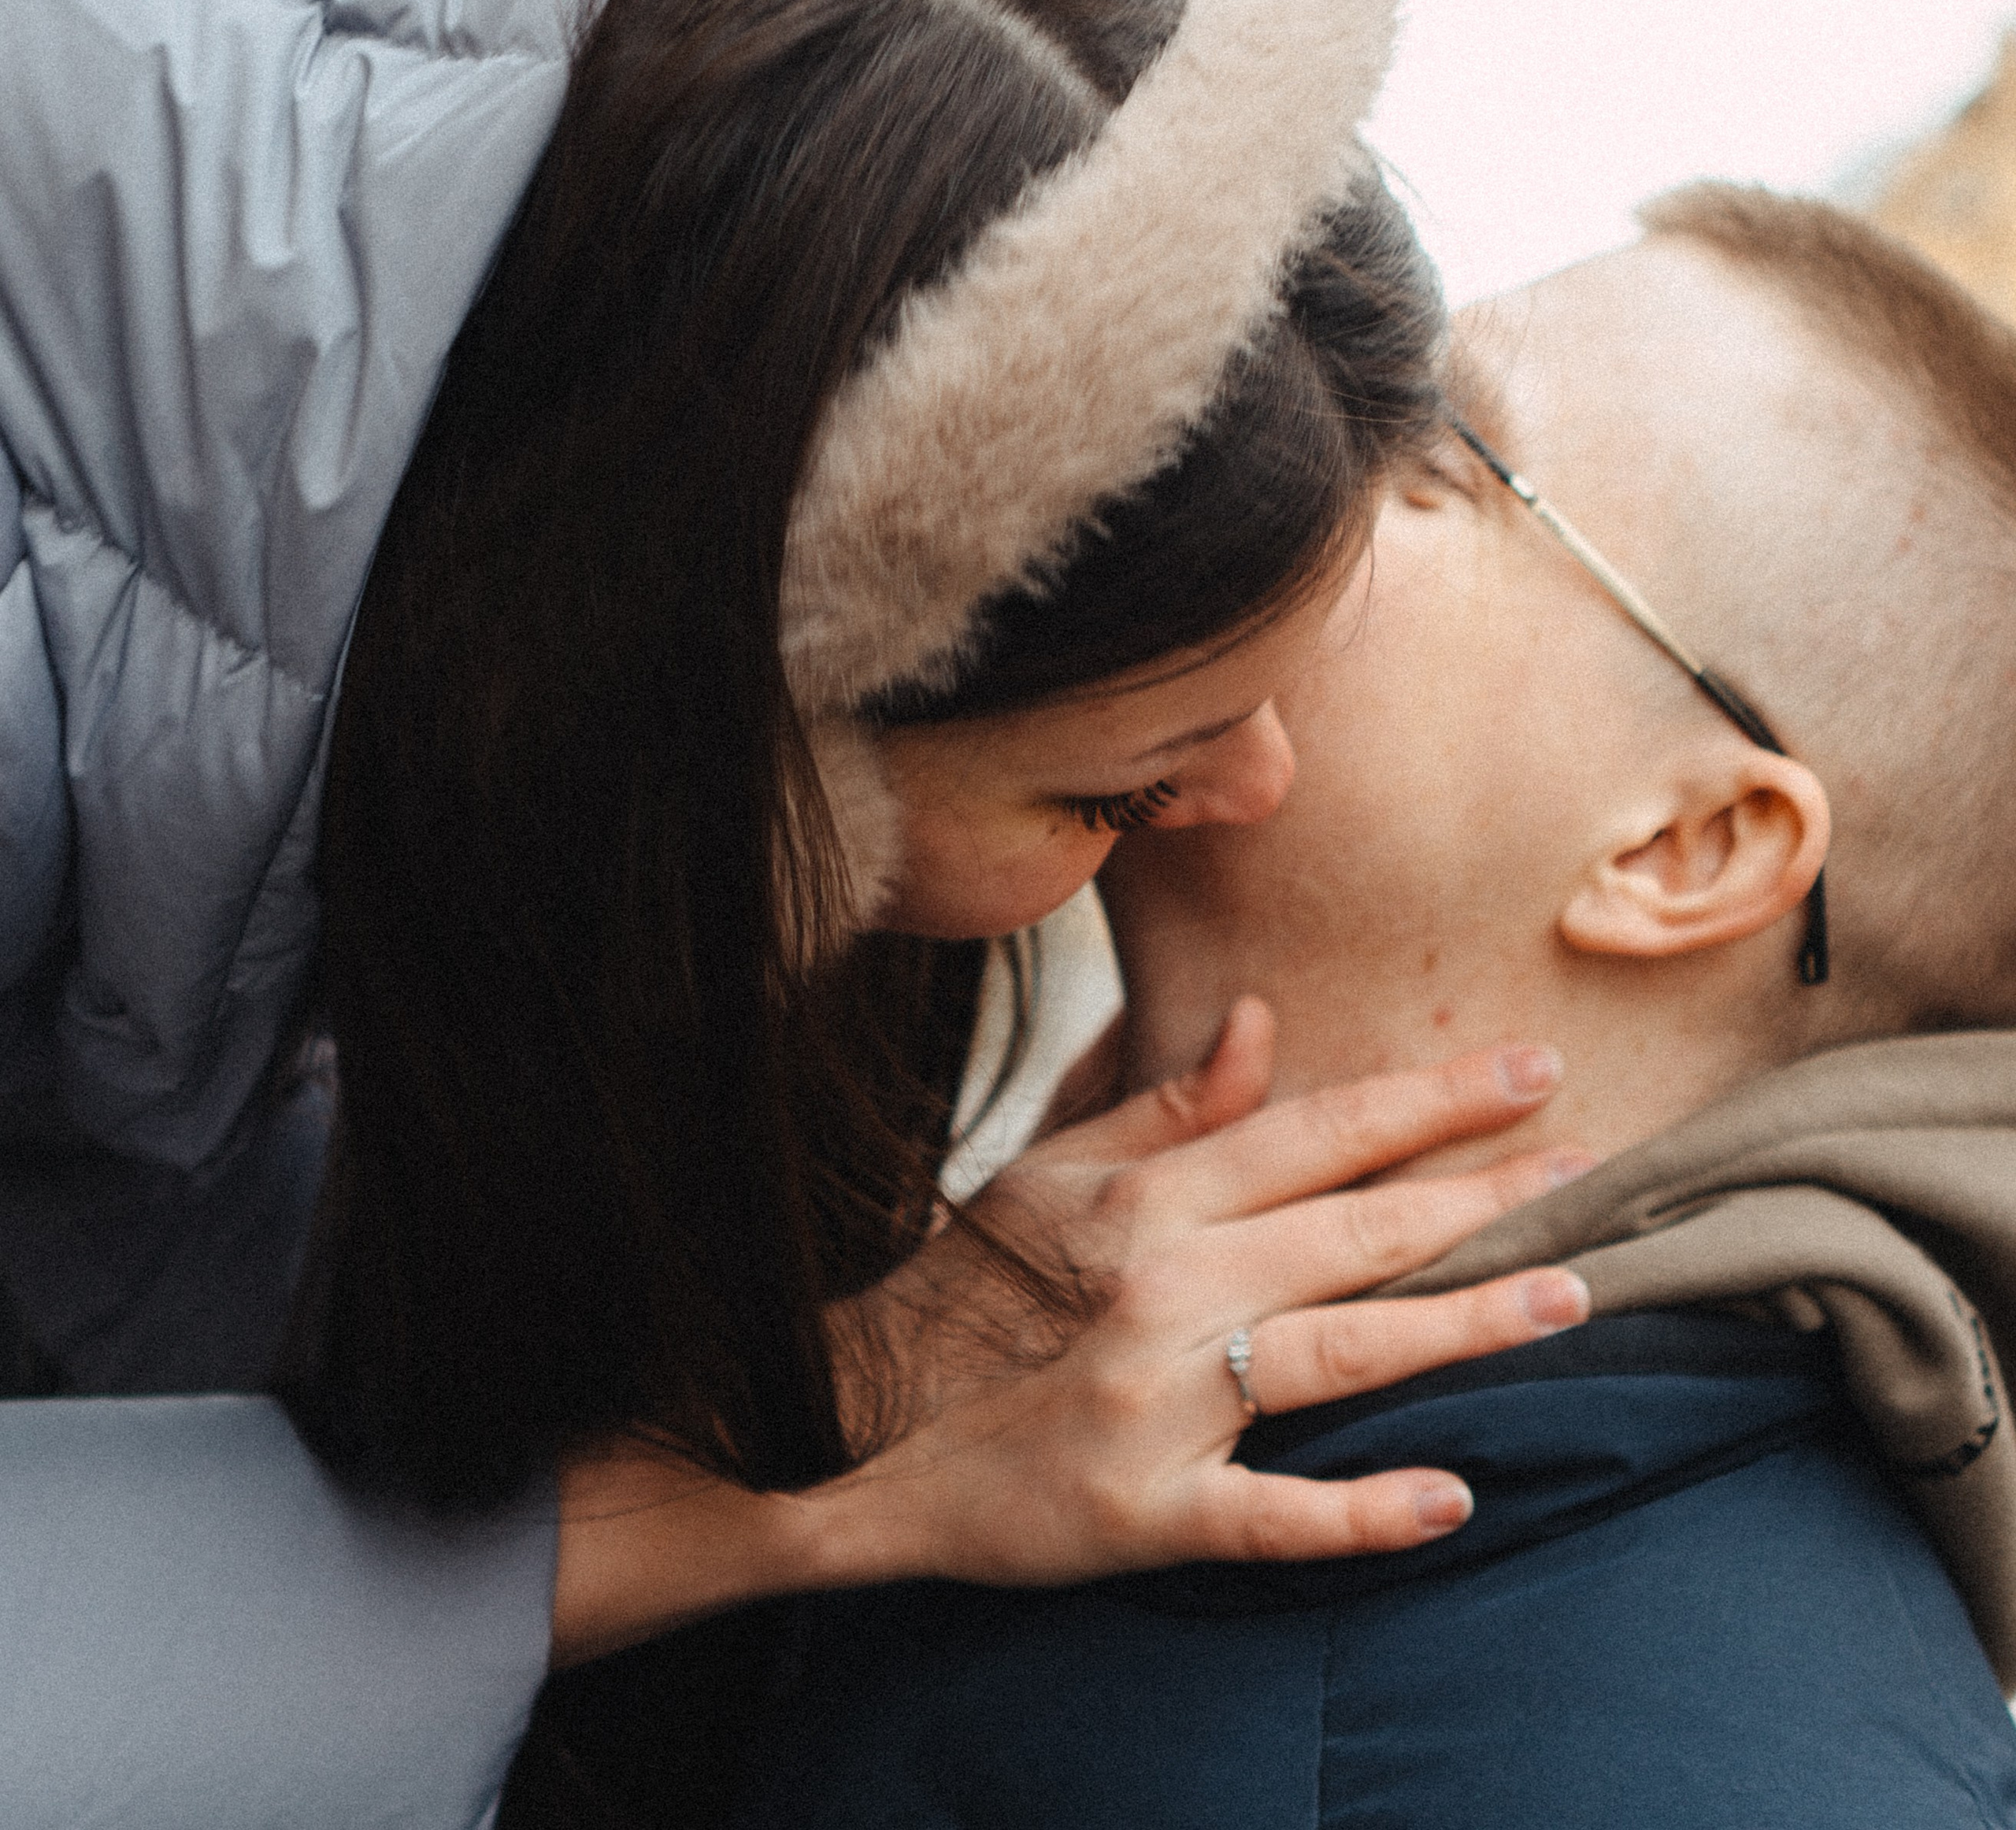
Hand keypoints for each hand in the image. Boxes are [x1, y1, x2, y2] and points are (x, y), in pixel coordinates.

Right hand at [824, 998, 1587, 1584]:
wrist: (856, 1418)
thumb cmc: (970, 1286)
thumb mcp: (1059, 1171)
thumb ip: (1173, 1102)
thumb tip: (1267, 1022)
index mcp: (1150, 1200)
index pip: (1317, 1133)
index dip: (1430, 1101)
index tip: (1531, 1070)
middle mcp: (1166, 1287)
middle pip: (1353, 1231)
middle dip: (1484, 1194)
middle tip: (1594, 1164)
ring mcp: (1159, 1404)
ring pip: (1340, 1354)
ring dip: (1464, 1324)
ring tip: (1569, 1296)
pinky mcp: (1144, 1512)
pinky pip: (1269, 1513)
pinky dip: (1360, 1511)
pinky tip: (1450, 1498)